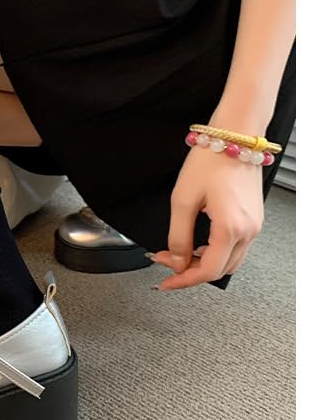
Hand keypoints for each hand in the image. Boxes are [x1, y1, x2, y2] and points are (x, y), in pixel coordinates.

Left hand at [151, 144, 264, 289]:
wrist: (233, 137)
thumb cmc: (210, 161)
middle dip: (190, 271)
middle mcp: (248, 231)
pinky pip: (235, 247)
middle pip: (220, 270)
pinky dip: (214, 251)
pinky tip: (197, 243)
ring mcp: (254, 225)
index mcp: (230, 228)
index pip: (208, 271)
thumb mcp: (182, 200)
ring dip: (203, 262)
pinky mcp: (253, 218)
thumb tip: (177, 260)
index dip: (183, 280)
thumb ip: (178, 236)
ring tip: (178, 252)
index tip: (166, 282)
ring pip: (229, 261)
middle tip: (166, 260)